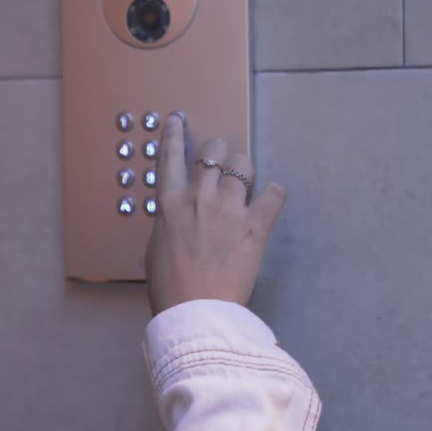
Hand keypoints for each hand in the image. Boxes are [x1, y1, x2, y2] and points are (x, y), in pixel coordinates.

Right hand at [144, 112, 287, 314]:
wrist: (195, 311)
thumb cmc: (170, 287)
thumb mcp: (156, 249)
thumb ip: (168, 225)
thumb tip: (176, 220)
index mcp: (169, 204)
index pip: (170, 156)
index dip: (174, 133)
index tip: (179, 119)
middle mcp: (199, 197)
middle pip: (213, 151)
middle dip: (218, 153)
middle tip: (222, 165)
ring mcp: (229, 209)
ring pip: (243, 164)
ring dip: (244, 169)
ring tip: (245, 182)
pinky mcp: (255, 226)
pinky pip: (274, 194)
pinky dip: (274, 193)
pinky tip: (272, 198)